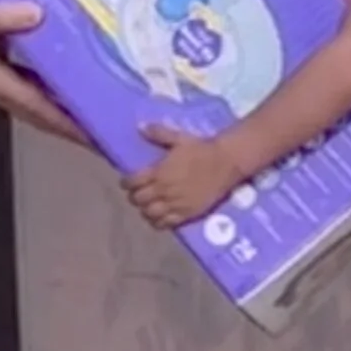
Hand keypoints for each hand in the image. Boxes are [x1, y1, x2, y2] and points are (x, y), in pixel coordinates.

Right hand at [0, 0, 95, 149]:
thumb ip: (0, 17)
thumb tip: (36, 15)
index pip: (40, 110)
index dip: (68, 124)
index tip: (96, 136)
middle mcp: (1, 85)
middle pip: (45, 114)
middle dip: (76, 126)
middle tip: (109, 131)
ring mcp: (1, 77)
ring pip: (41, 101)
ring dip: (67, 108)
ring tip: (100, 107)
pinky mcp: (1, 64)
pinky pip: (35, 81)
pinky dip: (55, 84)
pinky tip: (73, 74)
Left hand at [123, 120, 246, 230]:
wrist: (225, 163)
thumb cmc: (201, 149)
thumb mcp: (178, 138)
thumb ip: (158, 133)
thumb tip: (140, 127)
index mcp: (158, 171)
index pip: (132, 182)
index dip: (126, 183)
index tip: (126, 182)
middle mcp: (163, 190)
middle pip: (138, 199)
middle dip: (134, 197)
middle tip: (136, 193)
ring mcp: (175, 203)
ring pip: (149, 213)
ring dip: (144, 210)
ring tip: (146, 206)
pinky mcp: (187, 214)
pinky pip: (166, 223)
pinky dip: (158, 222)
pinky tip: (158, 218)